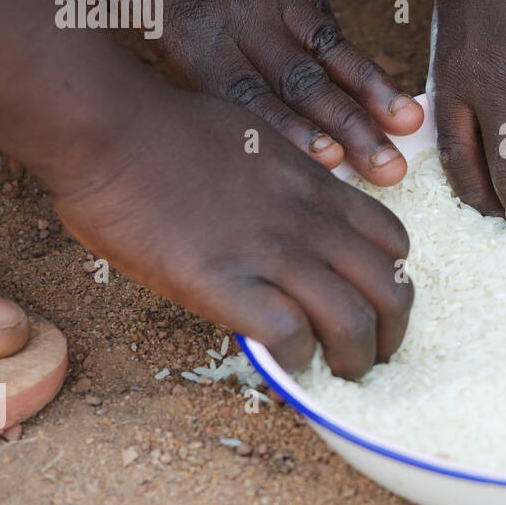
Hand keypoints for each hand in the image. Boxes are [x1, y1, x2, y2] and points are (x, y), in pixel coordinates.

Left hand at [34, 0, 421, 183]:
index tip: (331, 166)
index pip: (244, 93)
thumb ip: (69, 40)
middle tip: (391, 171)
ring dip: (369, 92)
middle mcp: (238, 12)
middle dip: (350, 131)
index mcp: (185, 25)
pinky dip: (351, 49)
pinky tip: (377, 78)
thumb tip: (36, 91)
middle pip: (301, 83)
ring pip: (327, 50)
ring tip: (409, 125)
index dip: (289, 134)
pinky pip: (322, 14)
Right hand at [48, 80, 412, 378]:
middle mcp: (311, 222)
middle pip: (392, 290)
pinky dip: (297, 361)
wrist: (110, 130)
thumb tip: (288, 209)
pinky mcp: (224, 284)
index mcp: (320, 187)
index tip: (374, 303)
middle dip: (392, 334)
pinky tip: (286, 364)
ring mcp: (272, 253)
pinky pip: (290, 336)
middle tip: (372, 357)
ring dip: (355, 360)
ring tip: (340, 376)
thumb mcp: (259, 140)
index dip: (393, 281)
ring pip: (353, 322)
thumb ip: (288, 181)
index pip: (395, 243)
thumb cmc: (168, 128)